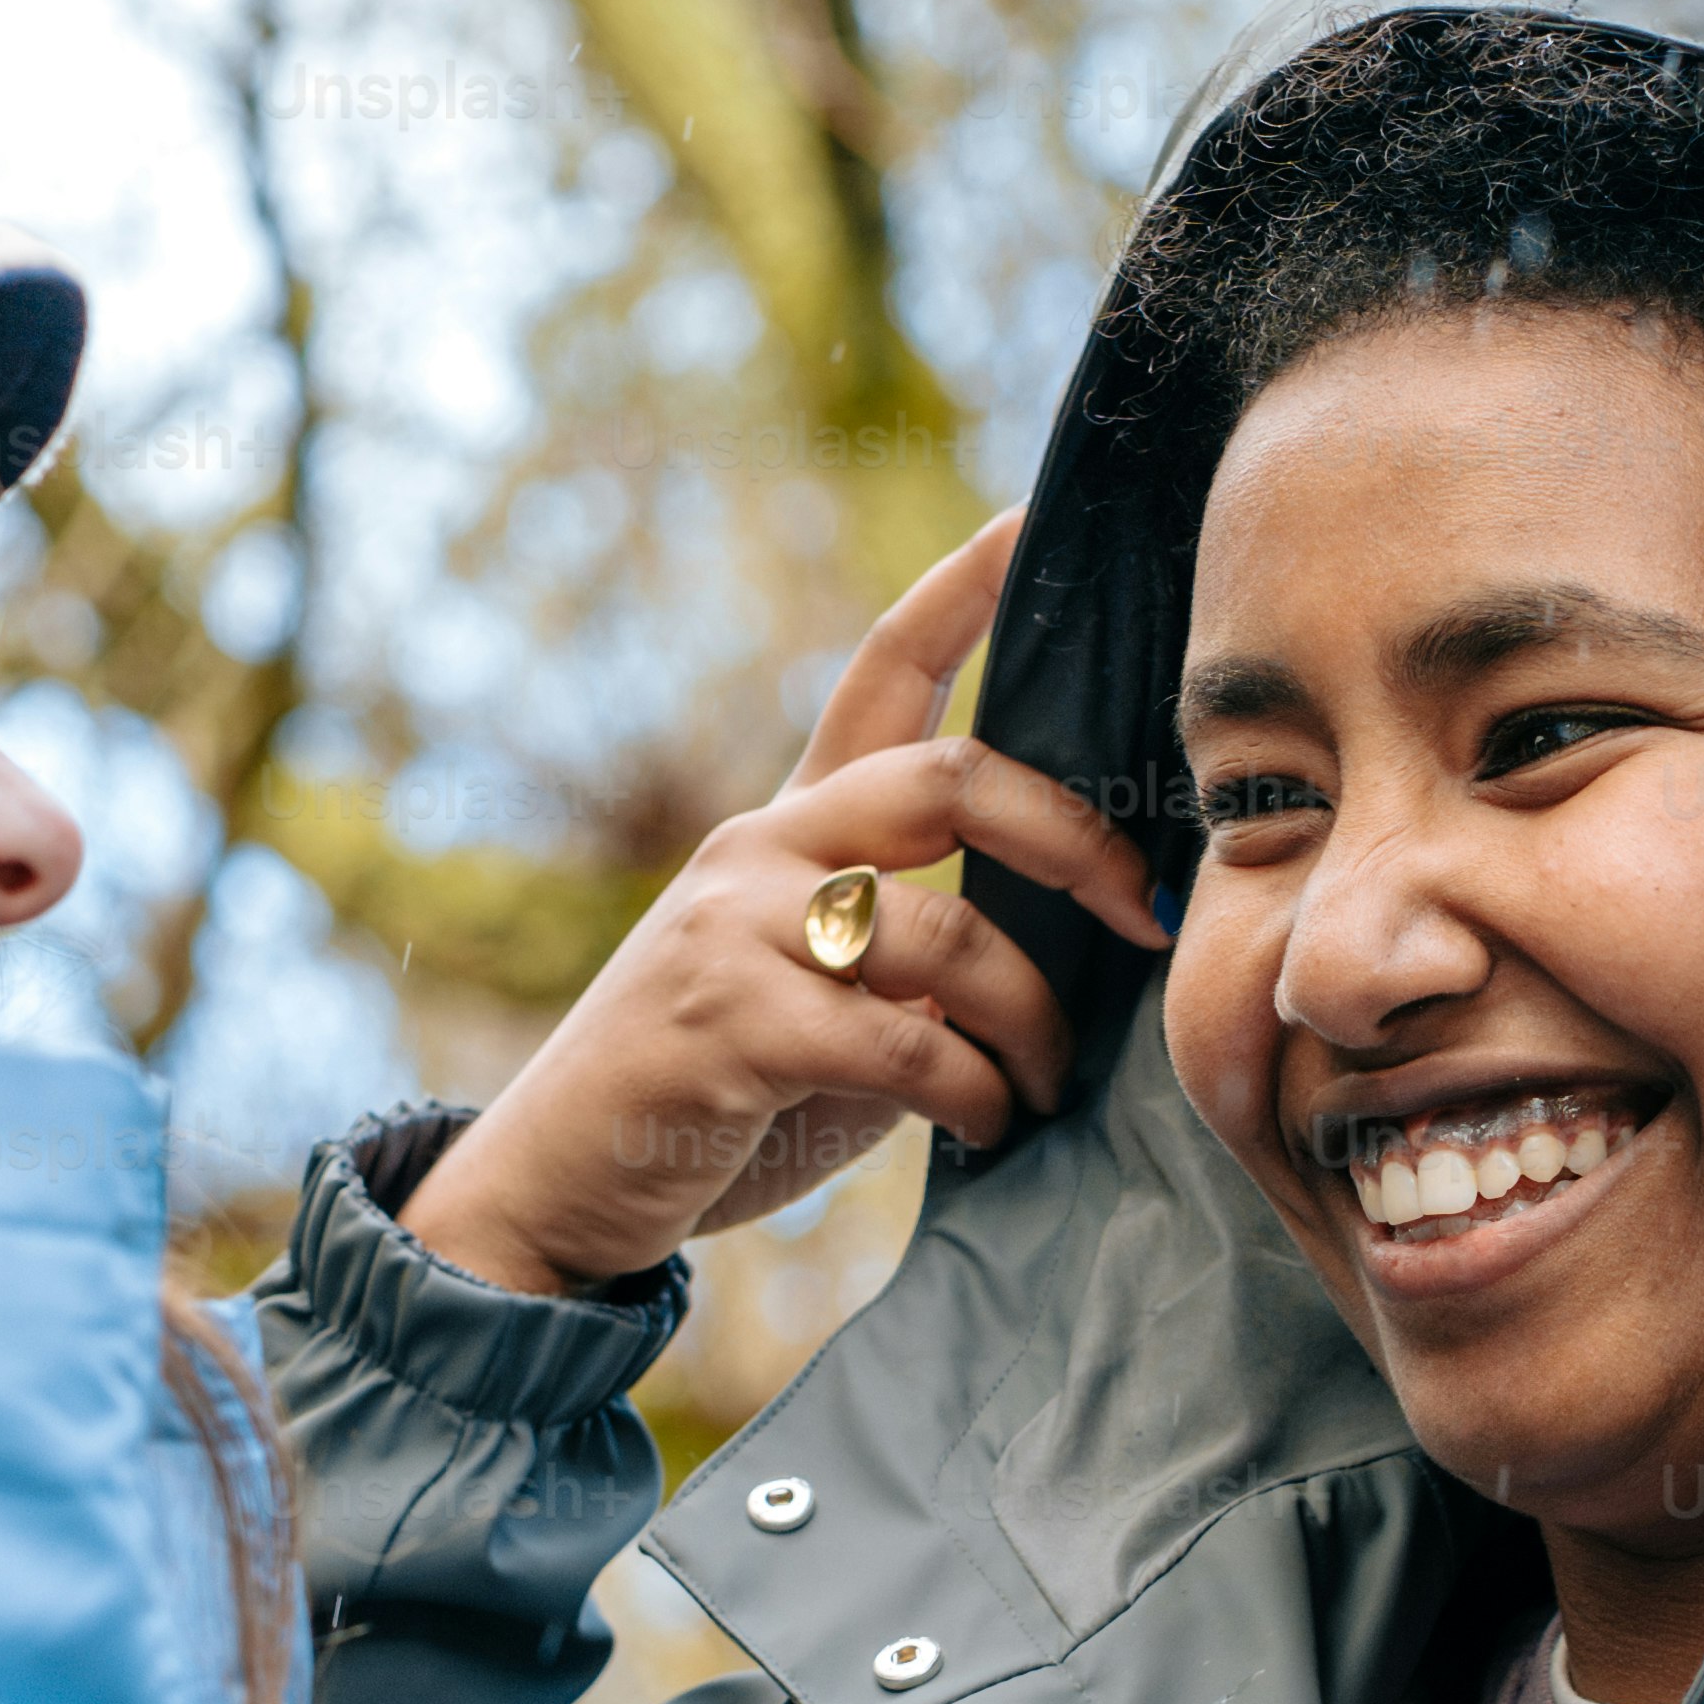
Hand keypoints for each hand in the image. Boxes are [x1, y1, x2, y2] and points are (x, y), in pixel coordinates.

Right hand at [400, 512, 1172, 1297]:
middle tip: (1144, 912)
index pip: (880, 672)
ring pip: (945, 930)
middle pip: (946, 776)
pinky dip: (975, 1092)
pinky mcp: (730, 1025)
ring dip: (1032, 1018)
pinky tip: (990, 1126)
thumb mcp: (826, 1000)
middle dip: (1069, 838)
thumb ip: (916, 956)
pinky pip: (902, 1041)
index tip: (1028, 518)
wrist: (559, 1185)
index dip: (958, 591)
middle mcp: (760, 850)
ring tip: (1044, 1081)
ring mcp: (736, 931)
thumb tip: (1057, 953)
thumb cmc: (716, 1094)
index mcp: (790, 827)